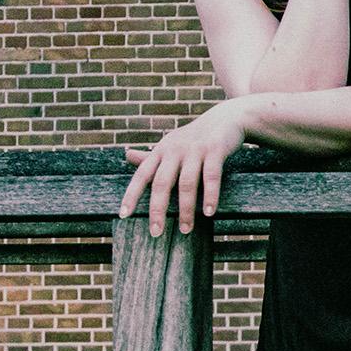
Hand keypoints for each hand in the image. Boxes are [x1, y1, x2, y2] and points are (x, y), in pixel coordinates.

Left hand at [121, 99, 251, 235]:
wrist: (226, 118)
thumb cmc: (195, 137)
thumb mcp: (171, 145)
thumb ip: (151, 155)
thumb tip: (127, 156)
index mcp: (161, 150)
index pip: (142, 175)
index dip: (131, 195)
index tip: (123, 215)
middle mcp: (175, 150)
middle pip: (162, 182)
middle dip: (157, 209)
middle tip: (156, 233)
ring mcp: (195, 149)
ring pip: (187, 183)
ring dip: (186, 209)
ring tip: (186, 230)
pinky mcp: (215, 150)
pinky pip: (211, 176)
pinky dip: (210, 195)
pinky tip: (209, 212)